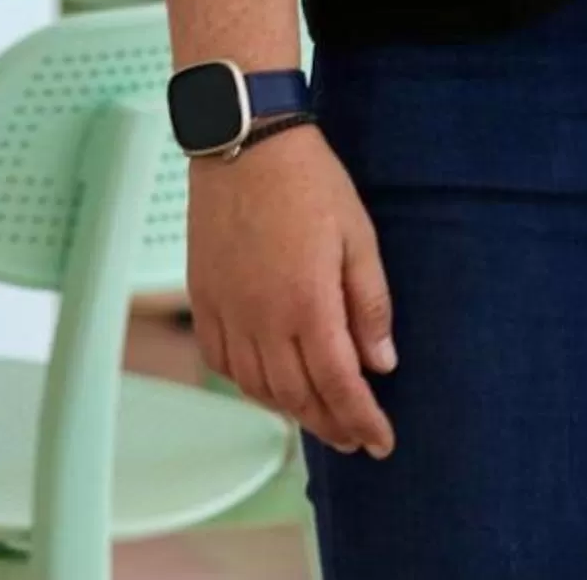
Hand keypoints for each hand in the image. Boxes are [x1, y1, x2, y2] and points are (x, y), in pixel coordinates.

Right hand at [187, 125, 396, 457]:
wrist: (245, 143)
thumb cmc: (310, 182)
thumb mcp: (358, 235)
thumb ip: (369, 303)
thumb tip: (382, 364)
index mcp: (308, 304)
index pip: (339, 385)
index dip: (362, 420)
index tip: (382, 443)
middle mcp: (263, 321)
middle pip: (298, 397)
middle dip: (331, 424)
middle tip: (356, 438)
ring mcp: (229, 314)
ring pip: (260, 389)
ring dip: (293, 411)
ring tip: (320, 417)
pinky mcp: (204, 302)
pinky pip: (226, 365)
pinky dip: (251, 386)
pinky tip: (270, 385)